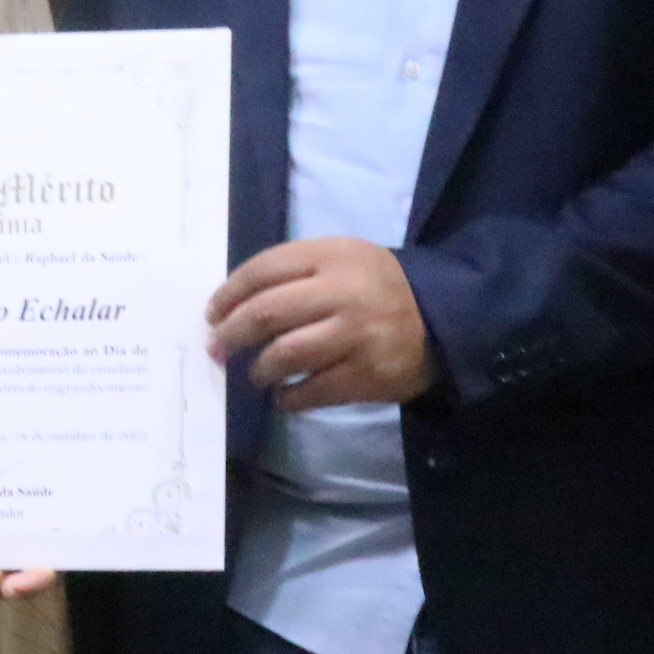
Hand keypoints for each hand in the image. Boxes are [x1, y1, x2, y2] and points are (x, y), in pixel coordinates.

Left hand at [205, 236, 434, 410]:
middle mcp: (342, 291)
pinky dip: (287, 397)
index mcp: (332, 255)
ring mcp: (355, 335)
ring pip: (284, 354)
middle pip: (266, 312)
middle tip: (217, 349)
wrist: (441, 320)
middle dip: (231, 334)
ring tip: (255, 374)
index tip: (212, 314)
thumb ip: (295, 272)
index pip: (263, 269)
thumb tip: (234, 305)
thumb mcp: (342, 259)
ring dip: (258, 369)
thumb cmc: (376, 288)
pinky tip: (283, 396)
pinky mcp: (365, 375)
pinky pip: (310, 390)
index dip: (228, 294)